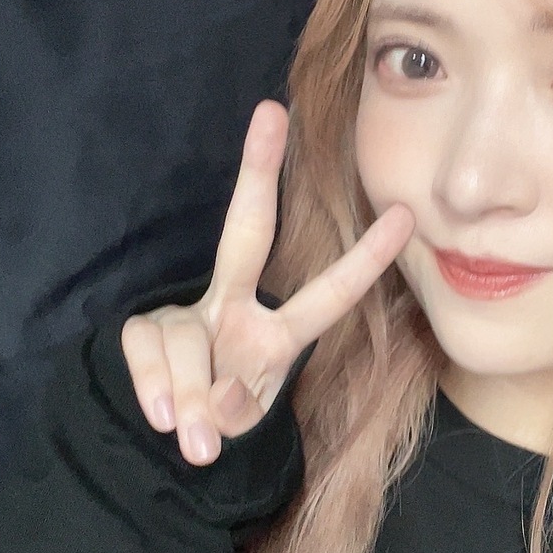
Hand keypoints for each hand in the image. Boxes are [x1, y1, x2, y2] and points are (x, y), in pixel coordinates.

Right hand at [121, 100, 413, 464]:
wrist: (168, 439)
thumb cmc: (225, 421)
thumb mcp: (246, 425)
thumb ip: (234, 413)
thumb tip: (209, 408)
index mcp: (279, 334)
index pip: (329, 296)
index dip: (368, 259)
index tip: (407, 213)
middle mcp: (235, 306)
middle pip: (248, 231)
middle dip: (259, 172)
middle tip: (272, 112)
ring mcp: (189, 314)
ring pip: (187, 345)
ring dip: (190, 401)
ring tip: (197, 440)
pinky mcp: (144, 328)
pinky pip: (147, 354)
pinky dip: (154, 392)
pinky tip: (162, 415)